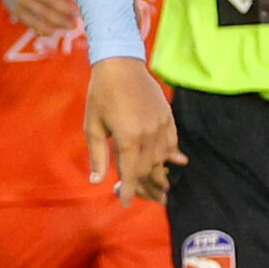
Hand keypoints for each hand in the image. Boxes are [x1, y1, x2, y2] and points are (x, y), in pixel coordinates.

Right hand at [0, 0, 78, 38]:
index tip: (83, 2)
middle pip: (52, 2)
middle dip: (68, 12)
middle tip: (78, 17)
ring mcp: (21, 0)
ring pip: (43, 17)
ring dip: (60, 24)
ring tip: (71, 26)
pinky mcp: (17, 12)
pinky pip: (33, 24)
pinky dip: (45, 30)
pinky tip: (55, 32)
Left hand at [84, 57, 179, 204]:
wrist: (121, 64)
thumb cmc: (101, 94)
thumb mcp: (93, 125)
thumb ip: (97, 155)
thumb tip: (97, 181)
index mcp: (128, 137)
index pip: (130, 172)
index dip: (128, 190)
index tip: (125, 202)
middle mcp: (149, 134)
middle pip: (149, 168)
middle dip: (146, 186)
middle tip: (148, 199)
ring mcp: (161, 125)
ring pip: (162, 157)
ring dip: (161, 174)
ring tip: (164, 190)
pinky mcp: (168, 116)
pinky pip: (172, 141)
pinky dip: (172, 154)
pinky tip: (175, 162)